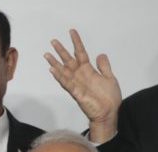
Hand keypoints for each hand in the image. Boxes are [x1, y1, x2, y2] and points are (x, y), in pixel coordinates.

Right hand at [45, 29, 119, 143]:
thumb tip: (100, 54)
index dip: (76, 42)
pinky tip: (53, 70)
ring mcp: (77, 84)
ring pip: (63, 71)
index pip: (80, 53)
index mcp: (88, 71)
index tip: (72, 32)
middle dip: (61, 51)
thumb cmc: (109, 98)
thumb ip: (104, 66)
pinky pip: (66, 83)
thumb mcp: (110, 78)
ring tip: (47, 55)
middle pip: (68, 61)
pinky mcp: (77, 93)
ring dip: (55, 63)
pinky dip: (59, 77)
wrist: (109, 113)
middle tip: (53, 41)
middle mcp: (80, 76)